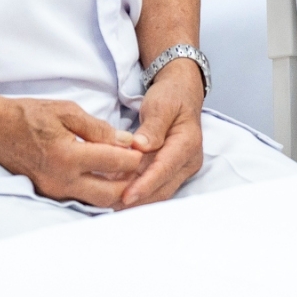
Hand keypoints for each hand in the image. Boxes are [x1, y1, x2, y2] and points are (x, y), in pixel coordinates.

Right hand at [0, 96, 145, 208]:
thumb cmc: (29, 116)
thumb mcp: (67, 111)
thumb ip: (98, 129)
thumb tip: (126, 142)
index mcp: (68, 157)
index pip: (116, 163)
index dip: (134, 156)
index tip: (142, 148)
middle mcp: (62, 181)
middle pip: (111, 195)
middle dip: (130, 182)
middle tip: (139, 166)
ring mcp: (55, 192)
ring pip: (97, 202)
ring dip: (116, 190)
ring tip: (125, 172)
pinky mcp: (50, 195)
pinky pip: (82, 199)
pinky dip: (98, 191)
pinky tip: (106, 177)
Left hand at [120, 59, 204, 207]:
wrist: (182, 92)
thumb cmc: (171, 95)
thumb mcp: (161, 104)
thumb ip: (152, 126)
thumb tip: (140, 147)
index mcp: (188, 143)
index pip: (165, 169)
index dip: (145, 185)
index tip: (126, 197)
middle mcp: (189, 160)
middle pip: (162, 188)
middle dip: (137, 199)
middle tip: (107, 204)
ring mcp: (182, 168)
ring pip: (158, 192)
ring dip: (135, 199)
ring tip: (108, 202)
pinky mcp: (173, 172)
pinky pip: (155, 187)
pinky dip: (137, 192)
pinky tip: (116, 193)